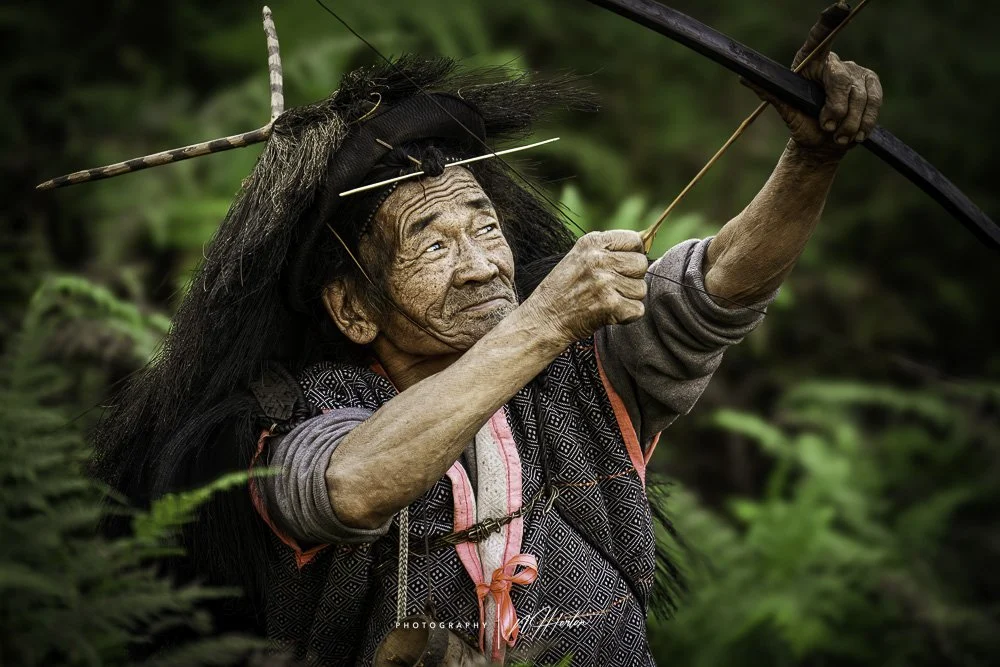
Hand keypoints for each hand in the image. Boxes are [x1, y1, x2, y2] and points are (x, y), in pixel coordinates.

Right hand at [524, 230, 648, 346]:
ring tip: (604, 300)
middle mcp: (598, 259)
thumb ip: (608, 249)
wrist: (544, 319)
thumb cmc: (563, 289)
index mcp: (591, 242)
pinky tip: (607, 313)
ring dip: (627, 298)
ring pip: (641, 289)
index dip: (633, 253)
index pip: (635, 240)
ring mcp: (605, 282)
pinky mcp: (610, 305)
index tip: (621, 265)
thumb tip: (646, 242)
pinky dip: (626, 315)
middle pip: (641, 264)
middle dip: (631, 277)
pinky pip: (638, 309)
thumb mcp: (579, 257)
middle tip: (610, 287)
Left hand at [747, 17, 883, 161]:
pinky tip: (856, 134)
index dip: (830, 22)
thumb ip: (770, 93)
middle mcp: (835, 62)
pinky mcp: (871, 84)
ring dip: (849, 121)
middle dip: (835, 108)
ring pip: (859, 95)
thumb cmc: (802, 122)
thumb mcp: (785, 109)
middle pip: (840, 79)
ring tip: (838, 137)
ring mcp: (856, 72)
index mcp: (811, 61)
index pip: (820, 37)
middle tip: (826, 127)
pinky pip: (874, 101)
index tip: (841, 7)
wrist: (822, 142)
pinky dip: (865, 120)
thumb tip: (744, 78)